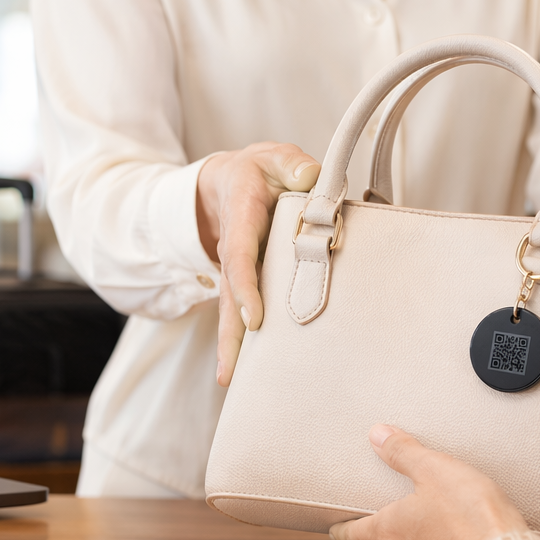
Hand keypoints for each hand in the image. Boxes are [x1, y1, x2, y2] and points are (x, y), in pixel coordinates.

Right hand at [196, 141, 320, 385]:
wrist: (232, 180)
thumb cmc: (262, 171)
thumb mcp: (276, 158)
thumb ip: (291, 163)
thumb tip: (310, 177)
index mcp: (241, 217)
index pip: (240, 254)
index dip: (245, 287)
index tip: (254, 318)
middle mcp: (233, 248)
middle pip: (229, 294)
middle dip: (231, 332)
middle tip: (232, 370)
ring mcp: (236, 269)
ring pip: (231, 310)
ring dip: (232, 345)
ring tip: (230, 381)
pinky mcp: (245, 282)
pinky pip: (240, 312)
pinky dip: (241, 341)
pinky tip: (242, 372)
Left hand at [329, 425, 526, 539]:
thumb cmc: (469, 515)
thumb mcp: (436, 470)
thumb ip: (405, 452)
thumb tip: (378, 435)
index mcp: (390, 531)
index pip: (354, 535)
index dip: (343, 530)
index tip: (337, 530)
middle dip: (386, 538)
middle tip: (394, 523)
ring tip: (433, 534)